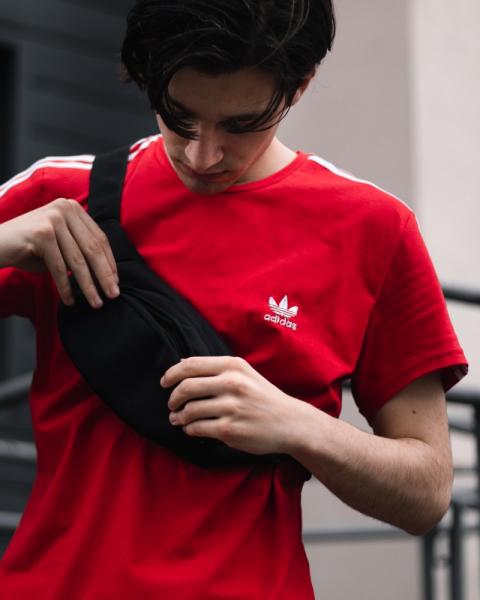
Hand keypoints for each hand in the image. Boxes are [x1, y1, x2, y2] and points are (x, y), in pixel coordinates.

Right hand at [0, 198, 118, 307]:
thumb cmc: (27, 248)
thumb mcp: (59, 246)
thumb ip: (80, 252)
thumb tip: (108, 275)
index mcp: (73, 208)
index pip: (99, 238)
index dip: (109, 262)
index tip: (116, 281)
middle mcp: (65, 208)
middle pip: (93, 248)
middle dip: (104, 275)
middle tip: (113, 295)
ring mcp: (53, 219)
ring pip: (78, 260)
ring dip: (88, 285)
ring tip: (96, 302)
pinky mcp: (42, 233)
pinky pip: (60, 267)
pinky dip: (66, 286)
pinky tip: (70, 300)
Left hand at [161, 356, 309, 455]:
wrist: (290, 422)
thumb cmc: (262, 397)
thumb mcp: (243, 374)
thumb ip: (215, 369)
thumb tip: (181, 363)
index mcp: (233, 366)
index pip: (190, 365)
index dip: (171, 374)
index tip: (164, 382)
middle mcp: (232, 383)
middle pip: (186, 387)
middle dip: (172, 398)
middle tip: (171, 405)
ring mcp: (231, 407)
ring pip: (189, 410)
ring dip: (178, 416)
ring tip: (178, 419)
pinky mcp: (230, 429)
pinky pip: (197, 428)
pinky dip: (189, 429)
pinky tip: (191, 428)